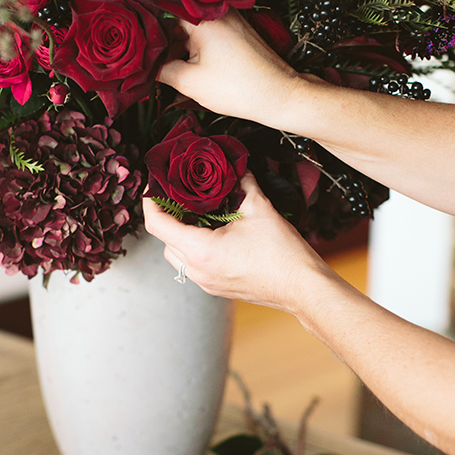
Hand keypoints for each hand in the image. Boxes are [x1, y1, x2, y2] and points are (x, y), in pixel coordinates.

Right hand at [121, 0, 298, 124]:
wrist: (281, 96)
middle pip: (168, 6)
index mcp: (201, 12)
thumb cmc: (240, 87)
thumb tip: (138, 65)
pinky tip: (166, 62)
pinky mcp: (228, 32)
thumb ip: (159, 69)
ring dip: (163, 37)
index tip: (113, 5)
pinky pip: (196, 32)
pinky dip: (180, 44)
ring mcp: (221, 20)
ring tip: (140, 55)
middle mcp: (212, 9)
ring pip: (181, 22)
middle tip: (122, 36)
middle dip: (144, 22)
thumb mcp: (190, 82)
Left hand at [142, 173, 331, 310]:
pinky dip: (195, 249)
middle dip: (168, 217)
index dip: (151, 202)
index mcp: (201, 251)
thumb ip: (242, 183)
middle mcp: (198, 270)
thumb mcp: (260, 209)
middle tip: (180, 196)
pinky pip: (194, 266)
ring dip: (181, 235)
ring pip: (177, 256)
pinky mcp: (217, 288)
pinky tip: (215, 234)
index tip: (154, 187)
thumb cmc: (283, 254)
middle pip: (164, 241)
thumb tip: (235, 167)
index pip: (158, 224)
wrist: (303, 288)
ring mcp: (206, 283)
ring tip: (199, 215)